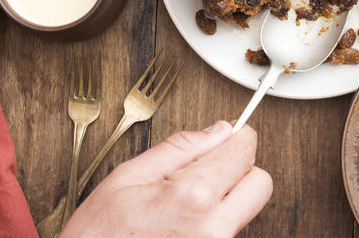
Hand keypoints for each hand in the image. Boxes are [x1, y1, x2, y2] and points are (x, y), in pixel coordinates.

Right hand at [59, 121, 272, 237]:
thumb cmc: (98, 236)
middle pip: (260, 183)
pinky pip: (230, 231)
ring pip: (247, 209)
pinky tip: (184, 222)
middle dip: (241, 168)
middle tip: (209, 167)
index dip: (236, 137)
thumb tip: (218, 130)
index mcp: (193, 196)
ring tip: (185, 202)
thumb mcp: (128, 177)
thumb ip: (179, 148)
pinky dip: (216, 221)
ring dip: (228, 197)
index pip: (245, 151)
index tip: (227, 136)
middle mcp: (214, 228)